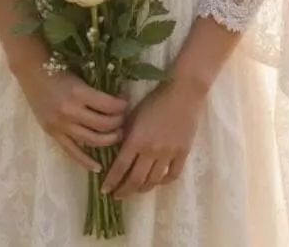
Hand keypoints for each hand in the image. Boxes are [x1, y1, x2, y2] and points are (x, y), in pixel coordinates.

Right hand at [16, 68, 128, 172]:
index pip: (108, 105)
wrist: (32, 72)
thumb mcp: (79, 76)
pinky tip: (98, 167)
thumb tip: (119, 99)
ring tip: (117, 135)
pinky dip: (86, 161)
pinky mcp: (53, 134)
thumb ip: (96, 91)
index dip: (122, 105)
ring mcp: (61, 125)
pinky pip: (72, 152)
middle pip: (104, 124)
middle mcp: (70, 111)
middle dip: (119, 123)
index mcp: (78, 92)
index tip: (126, 103)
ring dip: (109, 140)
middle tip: (123, 119)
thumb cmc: (57, 69)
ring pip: (92, 140)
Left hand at [101, 80, 203, 198]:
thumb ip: (125, 133)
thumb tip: (117, 148)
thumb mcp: (133, 114)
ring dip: (142, 189)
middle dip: (124, 190)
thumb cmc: (155, 99)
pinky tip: (158, 181)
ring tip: (135, 190)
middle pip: (136, 179)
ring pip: (153, 180)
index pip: (120, 167)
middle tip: (118, 195)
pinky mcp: (183, 153)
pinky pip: (172, 174)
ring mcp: (168, 154)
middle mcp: (151, 151)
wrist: (183, 93)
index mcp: (136, 140)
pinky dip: (164, 182)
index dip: (111, 181)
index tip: (105, 189)